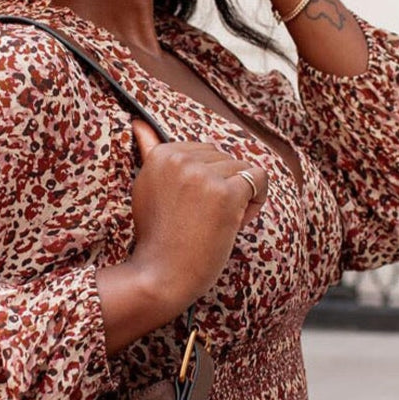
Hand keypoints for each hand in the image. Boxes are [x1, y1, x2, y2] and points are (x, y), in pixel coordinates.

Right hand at [124, 120, 266, 314]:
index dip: (204, 182)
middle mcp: (180, 159)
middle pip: (225, 159)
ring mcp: (202, 175)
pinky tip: (237, 221)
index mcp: (162, 154)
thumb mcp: (147, 189)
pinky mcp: (224, 193)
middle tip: (200, 220)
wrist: (160, 276)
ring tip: (212, 224)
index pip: (205, 153)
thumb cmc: (158, 238)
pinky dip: (256, 200)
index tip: (188, 208)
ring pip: (242, 170)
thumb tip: (139, 122)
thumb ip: (150, 154)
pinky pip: (259, 179)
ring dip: (238, 198)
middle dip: (222, 187)